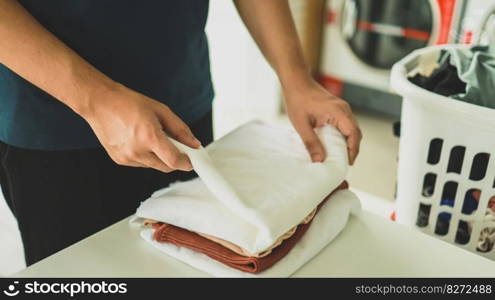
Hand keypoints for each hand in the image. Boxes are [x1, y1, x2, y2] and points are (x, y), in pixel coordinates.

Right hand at [80, 84, 200, 172]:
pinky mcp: (119, 160)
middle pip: (166, 167)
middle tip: (174, 144)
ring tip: (150, 137)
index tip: (191, 160)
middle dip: (174, 159)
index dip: (186, 163)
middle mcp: (137, 151)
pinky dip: (146, 156)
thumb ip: (180, 129)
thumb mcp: (161, 111)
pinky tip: (138, 140)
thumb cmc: (129, 103)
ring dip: (159, 157)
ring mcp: (127, 158)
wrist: (100, 103)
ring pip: (153, 166)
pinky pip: (141, 164)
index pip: (174, 161)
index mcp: (149, 137)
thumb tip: (194, 144)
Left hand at [283, 78, 361, 164]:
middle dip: (352, 149)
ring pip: (351, 129)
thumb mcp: (301, 124)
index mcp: (338, 112)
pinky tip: (333, 144)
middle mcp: (343, 109)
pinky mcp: (337, 109)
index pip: (353, 134)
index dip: (353, 150)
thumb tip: (319, 160)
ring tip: (338, 156)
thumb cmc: (298, 98)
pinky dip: (342, 135)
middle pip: (355, 133)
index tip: (348, 162)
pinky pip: (345, 124)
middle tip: (343, 162)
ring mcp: (341, 108)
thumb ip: (311, 143)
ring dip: (347, 142)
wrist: (296, 81)